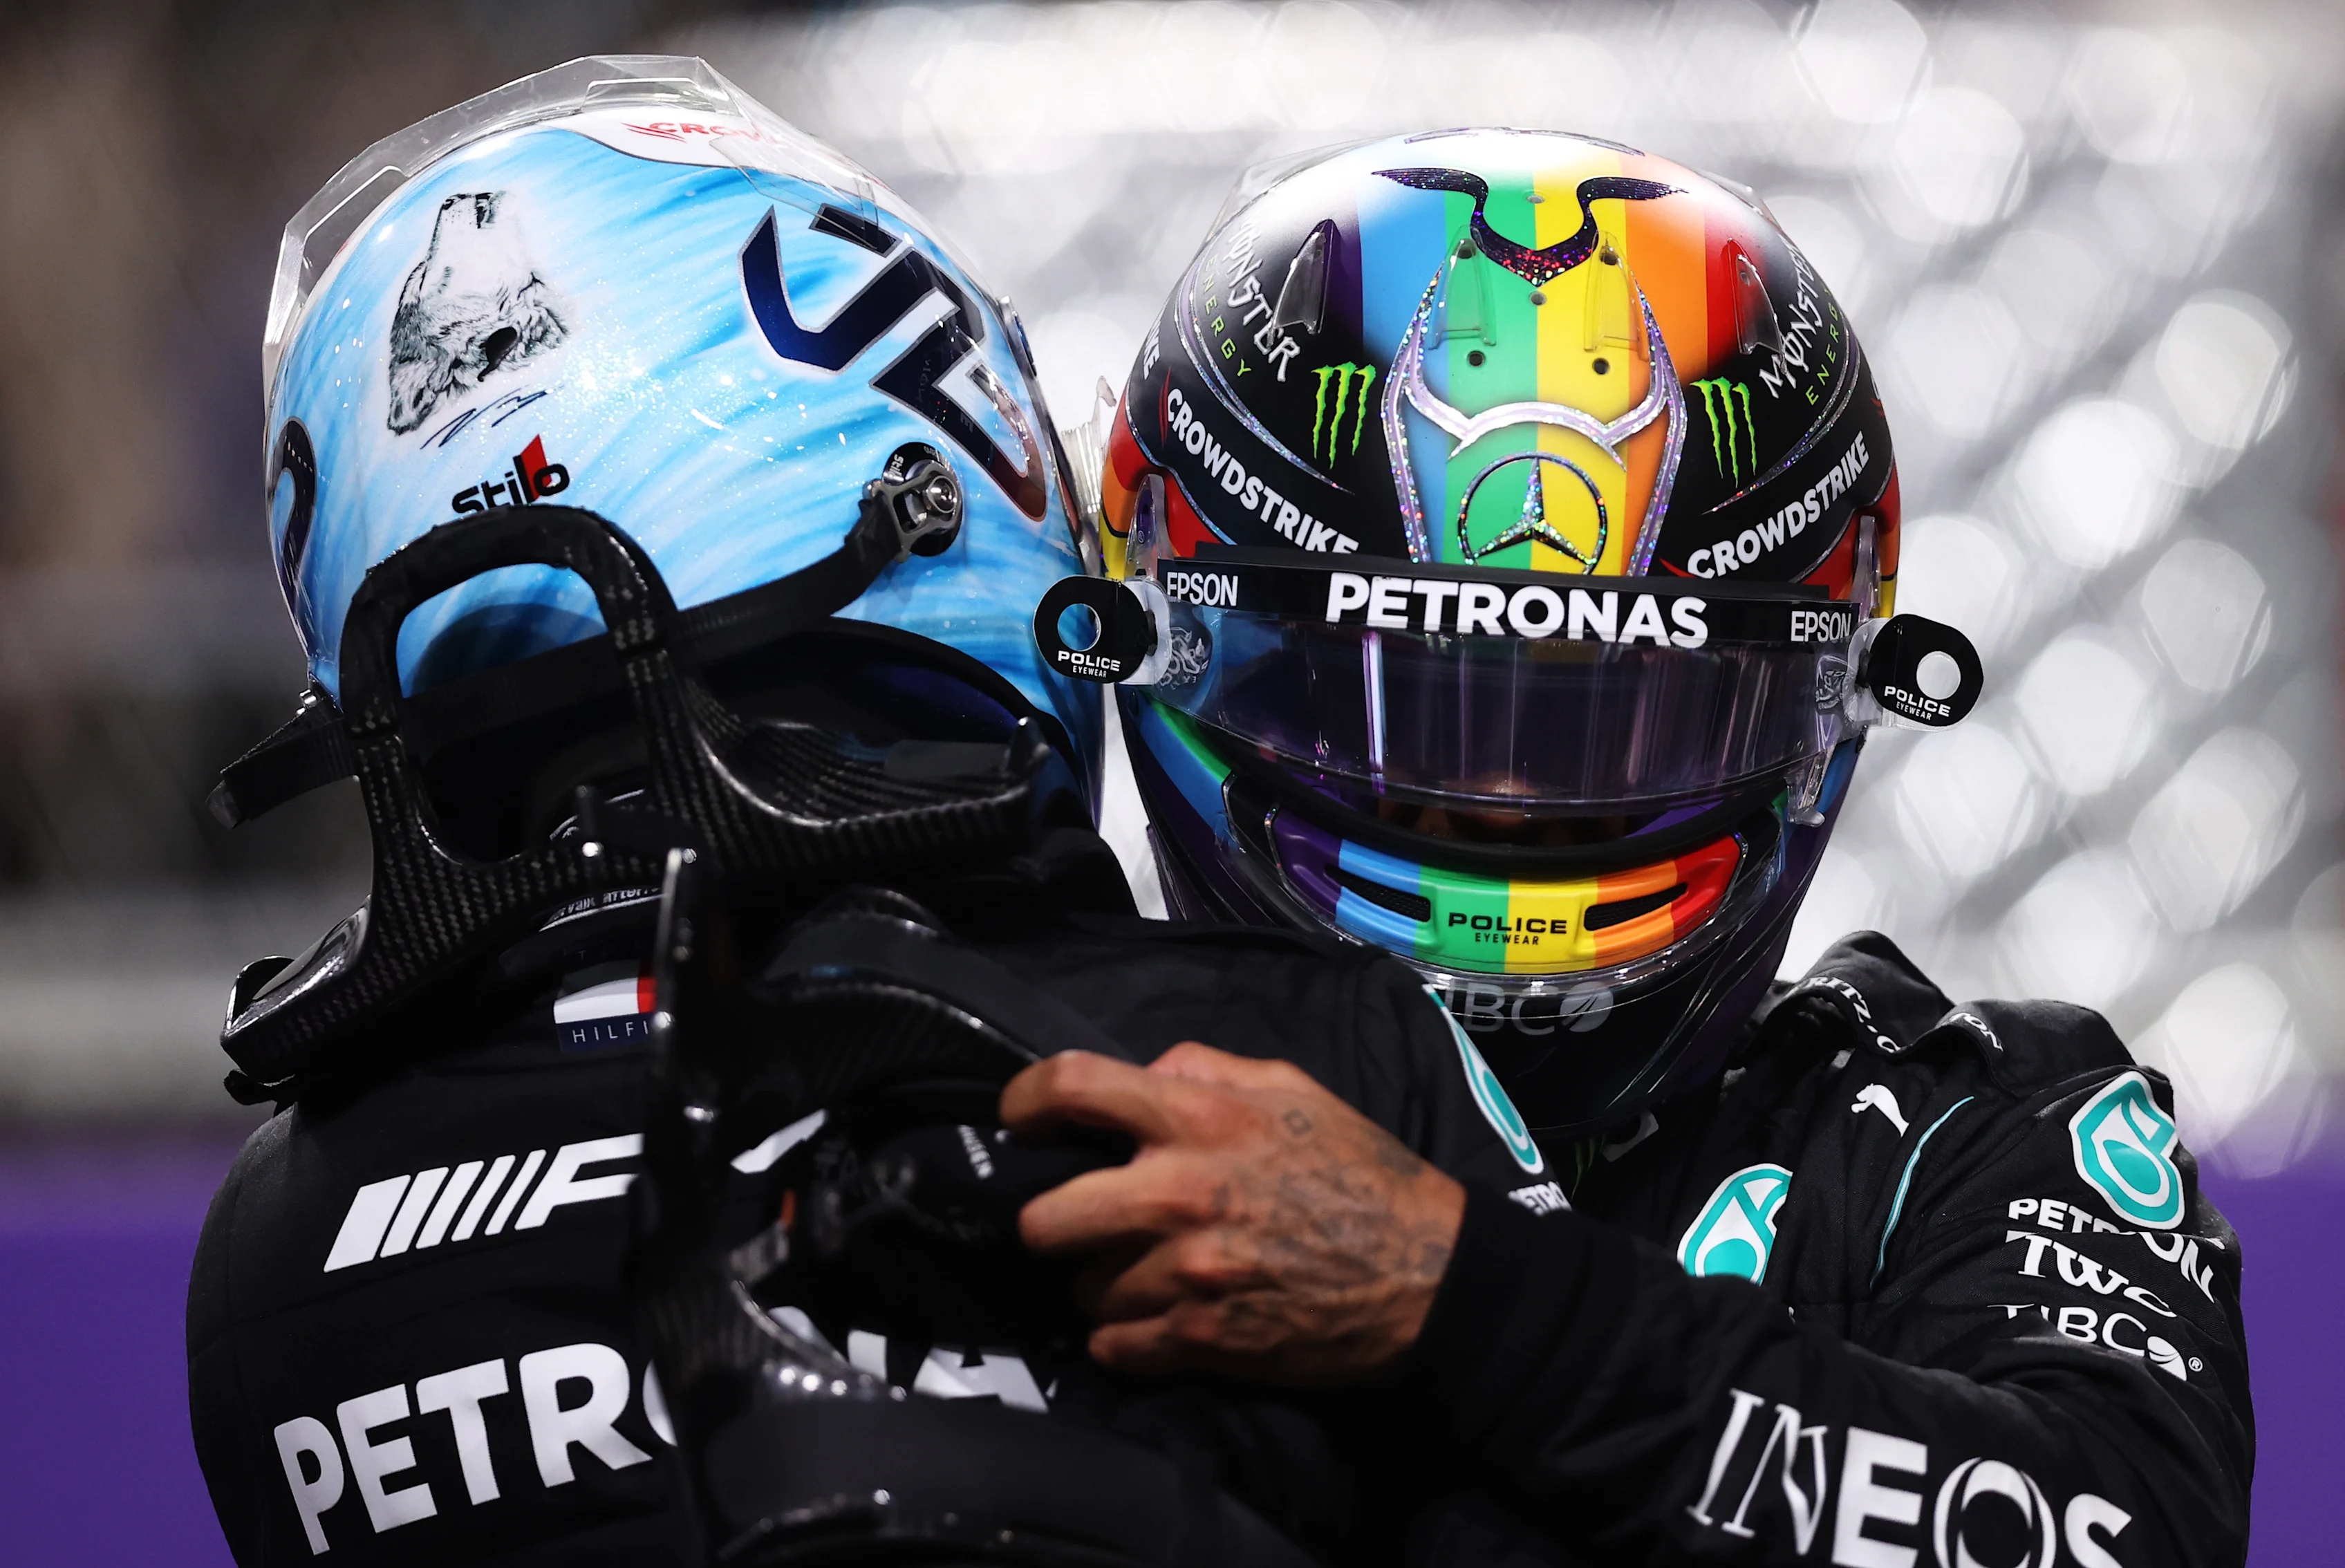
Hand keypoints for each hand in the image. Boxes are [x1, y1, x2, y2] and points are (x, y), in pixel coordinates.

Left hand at [1002, 1042, 1465, 1384]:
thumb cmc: (1362, 1174)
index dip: (1025, 1101)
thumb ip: (1206, 1069)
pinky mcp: (1200, 1341)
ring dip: (1104, 1283)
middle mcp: (1180, 1193)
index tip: (1018, 1121)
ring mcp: (1186, 1274)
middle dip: (1052, 1221)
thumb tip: (1143, 1075)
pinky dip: (1127, 1338)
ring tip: (1146, 1273)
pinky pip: (1114, 1346)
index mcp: (1201, 1118)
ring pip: (1082, 1288)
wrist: (1429, 1277)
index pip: (1073, 1086)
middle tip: (1079, 1222)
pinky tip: (1160, 1320)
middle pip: (1046, 1217)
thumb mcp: (1292, 1089)